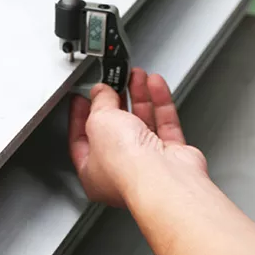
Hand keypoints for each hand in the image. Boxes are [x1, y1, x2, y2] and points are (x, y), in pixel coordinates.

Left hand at [69, 68, 207, 207]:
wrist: (164, 179)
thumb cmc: (127, 166)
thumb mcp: (99, 122)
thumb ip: (100, 103)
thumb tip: (101, 92)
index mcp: (92, 172)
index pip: (82, 139)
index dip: (81, 114)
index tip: (84, 97)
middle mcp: (121, 171)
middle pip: (115, 129)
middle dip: (117, 100)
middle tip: (115, 81)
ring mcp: (149, 164)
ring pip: (142, 123)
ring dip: (140, 96)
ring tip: (137, 75)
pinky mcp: (172, 156)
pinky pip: (165, 124)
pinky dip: (160, 102)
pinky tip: (155, 85)